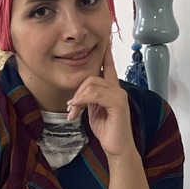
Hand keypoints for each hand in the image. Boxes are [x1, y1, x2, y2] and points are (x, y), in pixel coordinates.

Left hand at [66, 42, 133, 158]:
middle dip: (77, 92)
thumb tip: (77, 95)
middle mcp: (117, 89)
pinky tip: (76, 108)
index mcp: (112, 89)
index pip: (108, 66)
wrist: (117, 149)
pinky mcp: (118, 103)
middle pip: (91, 76)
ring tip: (73, 112)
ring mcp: (119, 95)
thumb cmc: (107, 131)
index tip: (105, 40)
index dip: (105, 53)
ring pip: (92, 84)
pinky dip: (83, 100)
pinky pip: (95, 94)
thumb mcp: (94, 111)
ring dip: (78, 98)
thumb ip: (89, 99)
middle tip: (71, 108)